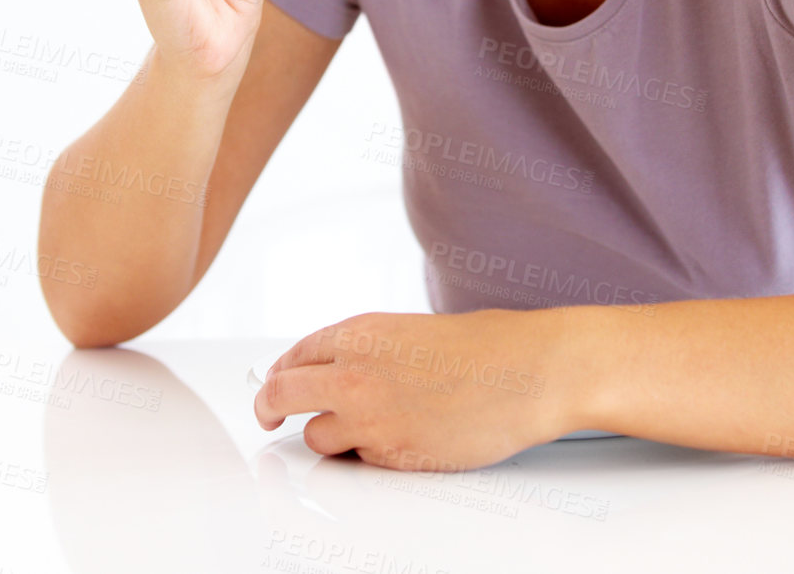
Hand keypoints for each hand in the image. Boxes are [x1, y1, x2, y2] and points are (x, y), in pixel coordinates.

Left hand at [252, 309, 573, 470]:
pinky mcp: (392, 456)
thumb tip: (334, 370)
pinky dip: (370, 454)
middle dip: (269, 409)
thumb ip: (366, 350)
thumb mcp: (409, 331)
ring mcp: (369, 418)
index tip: (276, 385)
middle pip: (280, 396)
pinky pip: (361, 461)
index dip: (281, 374)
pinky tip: (401, 438)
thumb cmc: (484, 346)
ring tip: (363, 428)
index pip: (294, 356)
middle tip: (268, 417)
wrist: (526, 372)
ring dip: (330, 436)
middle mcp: (353, 373)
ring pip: (315, 438)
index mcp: (359, 333)